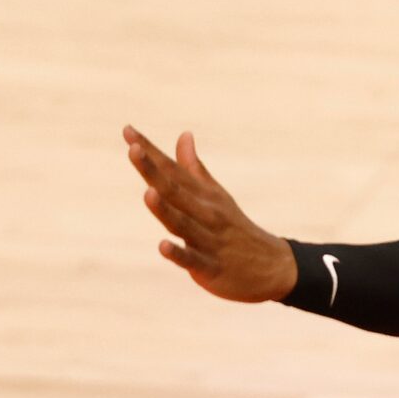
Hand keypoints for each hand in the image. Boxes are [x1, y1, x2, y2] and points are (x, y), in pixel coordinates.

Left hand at [124, 124, 296, 303]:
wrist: (271, 265)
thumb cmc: (234, 227)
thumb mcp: (215, 194)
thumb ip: (193, 168)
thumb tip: (183, 134)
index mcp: (203, 194)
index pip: (171, 169)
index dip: (149, 151)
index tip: (128, 130)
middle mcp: (205, 211)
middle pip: (174, 190)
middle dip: (153, 171)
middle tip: (133, 149)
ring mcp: (208, 239)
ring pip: (182, 223)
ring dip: (164, 209)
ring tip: (147, 192)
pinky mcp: (210, 267)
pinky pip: (192, 260)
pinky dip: (178, 253)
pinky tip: (163, 245)